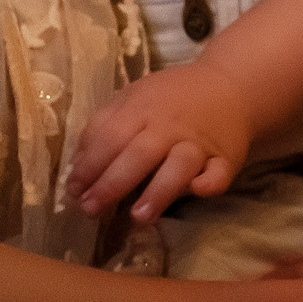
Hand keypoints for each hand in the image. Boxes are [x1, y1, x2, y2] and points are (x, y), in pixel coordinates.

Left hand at [66, 59, 253, 220]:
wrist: (229, 85)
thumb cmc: (171, 98)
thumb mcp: (134, 98)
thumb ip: (105, 125)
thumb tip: (77, 162)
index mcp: (143, 109)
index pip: (111, 137)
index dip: (89, 165)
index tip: (73, 191)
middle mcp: (170, 126)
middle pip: (139, 154)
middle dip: (112, 184)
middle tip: (91, 210)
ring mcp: (199, 143)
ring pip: (179, 166)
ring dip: (159, 191)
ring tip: (138, 216)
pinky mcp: (226, 158)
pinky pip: (219, 172)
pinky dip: (210, 182)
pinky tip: (198, 190)